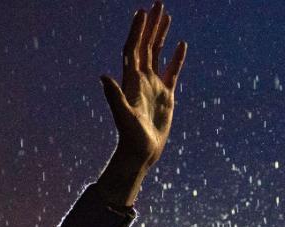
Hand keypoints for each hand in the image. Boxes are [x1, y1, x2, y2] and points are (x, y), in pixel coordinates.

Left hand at [97, 2, 186, 204]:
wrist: (140, 152)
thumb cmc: (130, 137)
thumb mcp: (123, 115)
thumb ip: (114, 96)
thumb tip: (103, 76)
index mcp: (131, 80)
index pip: (133, 49)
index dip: (137, 30)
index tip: (142, 12)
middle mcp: (141, 79)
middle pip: (146, 45)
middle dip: (151, 24)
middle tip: (158, 3)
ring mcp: (153, 85)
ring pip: (158, 53)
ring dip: (161, 34)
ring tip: (166, 15)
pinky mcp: (165, 95)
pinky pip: (172, 71)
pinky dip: (176, 57)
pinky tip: (181, 44)